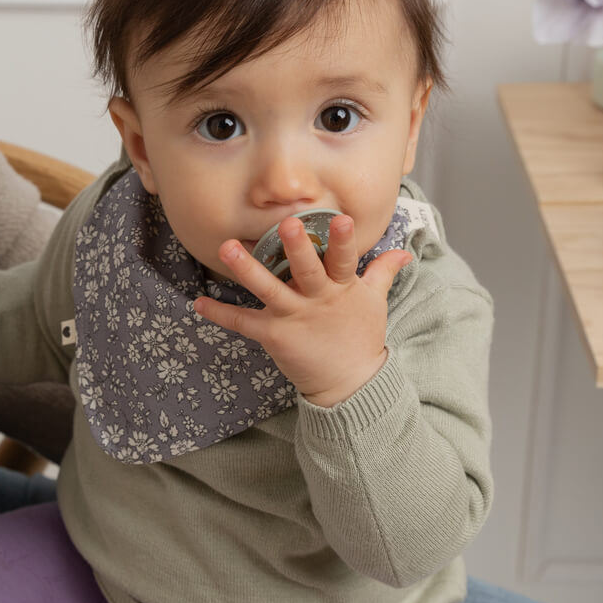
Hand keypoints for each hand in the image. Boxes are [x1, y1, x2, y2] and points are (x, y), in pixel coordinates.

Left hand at [193, 216, 411, 406]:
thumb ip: (382, 271)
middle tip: (287, 224)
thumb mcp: (374, 301)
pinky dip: (220, 314)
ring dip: (247, 270)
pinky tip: (198, 302)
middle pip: (307, 271)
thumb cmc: (360, 336)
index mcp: (343, 288)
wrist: (350, 384)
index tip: (342, 218)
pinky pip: (243, 323)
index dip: (343, 240)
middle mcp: (317, 300)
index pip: (345, 260)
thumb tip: (404, 250)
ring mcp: (294, 318)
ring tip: (227, 247)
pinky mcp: (274, 336)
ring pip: (269, 290)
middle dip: (298, 249)